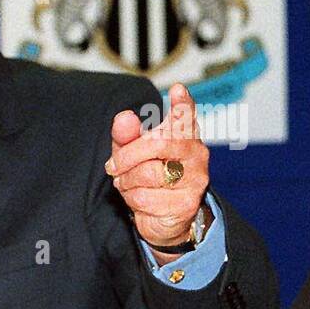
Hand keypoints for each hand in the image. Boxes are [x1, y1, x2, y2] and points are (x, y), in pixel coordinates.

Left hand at [105, 84, 209, 260]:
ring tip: (127, 183)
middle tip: (113, 166)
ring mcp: (195, 180)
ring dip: (127, 181)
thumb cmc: (150, 175)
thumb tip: (124, 118)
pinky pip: (146, 198)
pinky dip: (132, 199)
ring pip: (149, 173)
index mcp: (185, 135)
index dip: (182, 104)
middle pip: (158, 143)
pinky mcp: (186, 204)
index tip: (177, 90)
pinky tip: (137, 199)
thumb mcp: (133, 151)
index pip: (186, 116)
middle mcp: (196, 154)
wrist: (165, 218)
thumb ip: (127, 134)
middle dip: (127, 155)